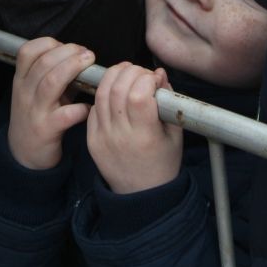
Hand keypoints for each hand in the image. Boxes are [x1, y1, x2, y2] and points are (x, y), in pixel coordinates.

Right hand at [6, 37, 93, 171]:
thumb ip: (57, 75)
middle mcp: (24, 93)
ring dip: (73, 69)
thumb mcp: (39, 93)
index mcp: (21, 80)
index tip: (68, 46)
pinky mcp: (46, 130)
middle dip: (68, 52)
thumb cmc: (37, 116)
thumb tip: (82, 56)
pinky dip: (81, 108)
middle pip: (44, 63)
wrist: (24, 153)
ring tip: (89, 65)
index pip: (27, 52)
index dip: (49, 43)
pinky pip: (65, 115)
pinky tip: (89, 106)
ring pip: (51, 82)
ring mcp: (34, 111)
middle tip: (87, 53)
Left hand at [87, 62, 181, 194]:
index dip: (146, 79)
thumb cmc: (163, 164)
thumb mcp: (175, 135)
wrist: (141, 195)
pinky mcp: (91, 139)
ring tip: (126, 73)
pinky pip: (93, 108)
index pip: (139, 95)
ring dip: (113, 76)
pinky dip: (103, 93)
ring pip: (101, 94)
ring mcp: (102, 138)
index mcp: (145, 136)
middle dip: (130, 71)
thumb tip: (159, 74)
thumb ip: (168, 102)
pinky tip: (115, 91)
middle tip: (140, 72)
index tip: (154, 79)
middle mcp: (120, 136)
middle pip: (117, 89)